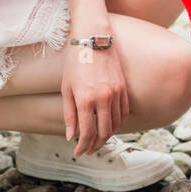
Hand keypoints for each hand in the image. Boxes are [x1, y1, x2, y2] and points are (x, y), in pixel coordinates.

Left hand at [60, 40, 129, 156]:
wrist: (93, 39)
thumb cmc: (75, 62)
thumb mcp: (66, 89)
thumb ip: (69, 114)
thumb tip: (71, 136)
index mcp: (85, 99)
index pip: (87, 132)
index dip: (82, 146)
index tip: (78, 152)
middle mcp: (103, 98)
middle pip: (104, 132)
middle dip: (96, 145)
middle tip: (88, 150)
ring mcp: (116, 92)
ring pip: (116, 123)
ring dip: (107, 136)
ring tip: (98, 140)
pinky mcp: (124, 87)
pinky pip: (124, 112)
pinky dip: (117, 122)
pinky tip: (110, 125)